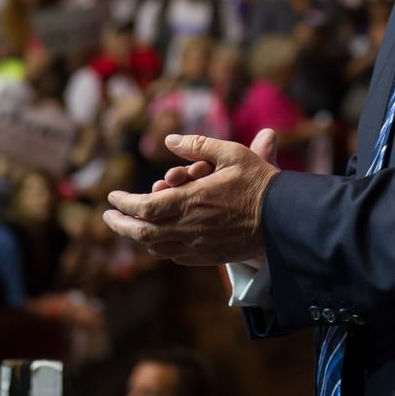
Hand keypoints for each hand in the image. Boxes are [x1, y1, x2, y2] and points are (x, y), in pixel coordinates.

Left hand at [103, 132, 279, 265]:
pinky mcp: (210, 256)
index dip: (124, 204)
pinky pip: (175, 255)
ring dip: (139, 236)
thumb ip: (197, 145)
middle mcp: (190, 227)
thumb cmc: (260, 183)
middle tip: (109, 217)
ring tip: (131, 226)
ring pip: (157, 247)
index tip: (112, 197)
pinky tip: (159, 239)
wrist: (286, 220)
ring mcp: (199, 245)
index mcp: (192, 201)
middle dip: (121, 224)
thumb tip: (169, 139)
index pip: (144, 207)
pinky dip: (160, 247)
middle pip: (142, 232)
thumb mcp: (232, 153)